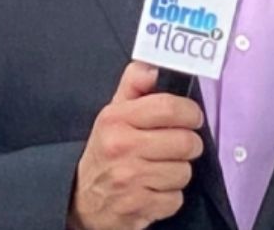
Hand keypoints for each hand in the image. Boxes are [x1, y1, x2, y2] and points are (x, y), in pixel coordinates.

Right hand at [67, 63, 205, 229]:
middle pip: (185, 142)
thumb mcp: (112, 114)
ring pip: (184, 172)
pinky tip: (154, 189)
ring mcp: (131, 179)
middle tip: (179, 145)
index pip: (168, 107)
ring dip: (178, 172)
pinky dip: (170, 196)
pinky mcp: (140, 207)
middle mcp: (122, 148)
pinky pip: (176, 198)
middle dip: (189, 144)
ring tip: (161, 168)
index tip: (191, 116)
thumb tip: (153, 66)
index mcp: (116, 120)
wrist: (82, 199)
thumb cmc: (105, 152)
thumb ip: (133, 86)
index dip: (190, 112)